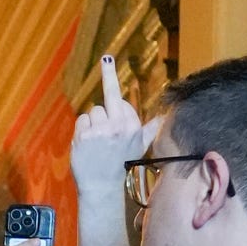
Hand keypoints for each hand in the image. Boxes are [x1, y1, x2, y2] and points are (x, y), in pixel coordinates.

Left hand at [70, 53, 150, 197]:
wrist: (102, 186)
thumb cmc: (120, 164)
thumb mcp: (140, 147)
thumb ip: (151, 130)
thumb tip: (165, 117)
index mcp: (133, 126)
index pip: (120, 99)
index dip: (116, 107)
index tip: (108, 59)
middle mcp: (119, 126)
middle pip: (107, 100)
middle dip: (106, 93)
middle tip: (106, 67)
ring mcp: (101, 130)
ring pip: (92, 112)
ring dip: (92, 124)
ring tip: (96, 143)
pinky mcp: (84, 135)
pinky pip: (81, 120)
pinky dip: (82, 130)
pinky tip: (87, 145)